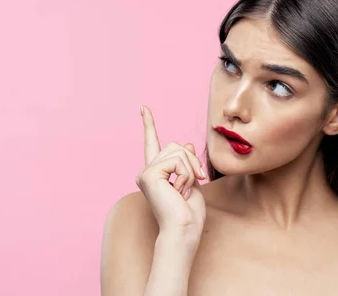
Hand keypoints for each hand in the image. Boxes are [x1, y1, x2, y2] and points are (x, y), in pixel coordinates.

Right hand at [135, 105, 206, 237]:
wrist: (183, 230)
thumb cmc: (189, 213)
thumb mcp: (192, 181)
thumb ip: (186, 163)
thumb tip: (186, 144)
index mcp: (157, 172)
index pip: (152, 142)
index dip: (149, 124)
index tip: (143, 107)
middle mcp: (147, 171)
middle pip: (176, 146)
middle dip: (192, 162)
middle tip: (193, 184)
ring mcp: (146, 172)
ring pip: (179, 152)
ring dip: (190, 171)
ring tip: (183, 191)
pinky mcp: (149, 175)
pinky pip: (177, 162)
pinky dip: (186, 176)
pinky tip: (179, 191)